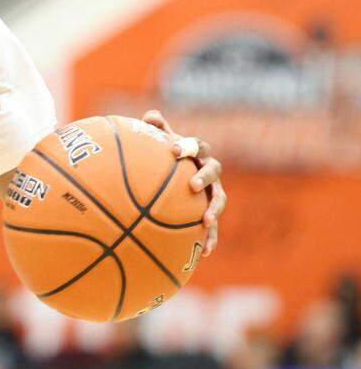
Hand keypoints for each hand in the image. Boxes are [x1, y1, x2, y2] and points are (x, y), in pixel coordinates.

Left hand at [143, 110, 225, 255]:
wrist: (175, 180)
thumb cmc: (165, 159)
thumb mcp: (160, 144)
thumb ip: (156, 130)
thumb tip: (150, 116)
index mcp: (197, 153)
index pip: (197, 146)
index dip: (189, 146)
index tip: (175, 151)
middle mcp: (209, 171)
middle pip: (213, 170)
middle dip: (205, 177)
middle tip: (192, 185)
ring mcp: (213, 192)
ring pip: (219, 198)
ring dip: (214, 208)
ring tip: (206, 220)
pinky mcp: (210, 212)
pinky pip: (215, 227)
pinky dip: (212, 238)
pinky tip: (206, 252)